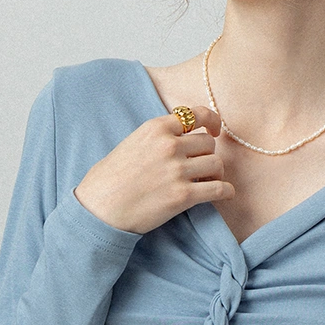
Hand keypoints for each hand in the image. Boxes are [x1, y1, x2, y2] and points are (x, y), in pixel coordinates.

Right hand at [74, 105, 235, 234]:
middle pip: (208, 143)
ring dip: (216, 174)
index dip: (211, 122)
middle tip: (201, 168)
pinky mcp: (183, 196)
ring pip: (217, 164)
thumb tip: (181, 138)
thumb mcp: (132, 143)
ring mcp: (177, 170)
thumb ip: (157, 137)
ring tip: (207, 182)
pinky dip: (225, 191)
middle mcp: (169, 145)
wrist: (99, 209)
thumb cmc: (109, 179)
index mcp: (156, 128)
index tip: (213, 131)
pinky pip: (219, 189)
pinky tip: (223, 193)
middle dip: (207, 155)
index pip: (196, 115)